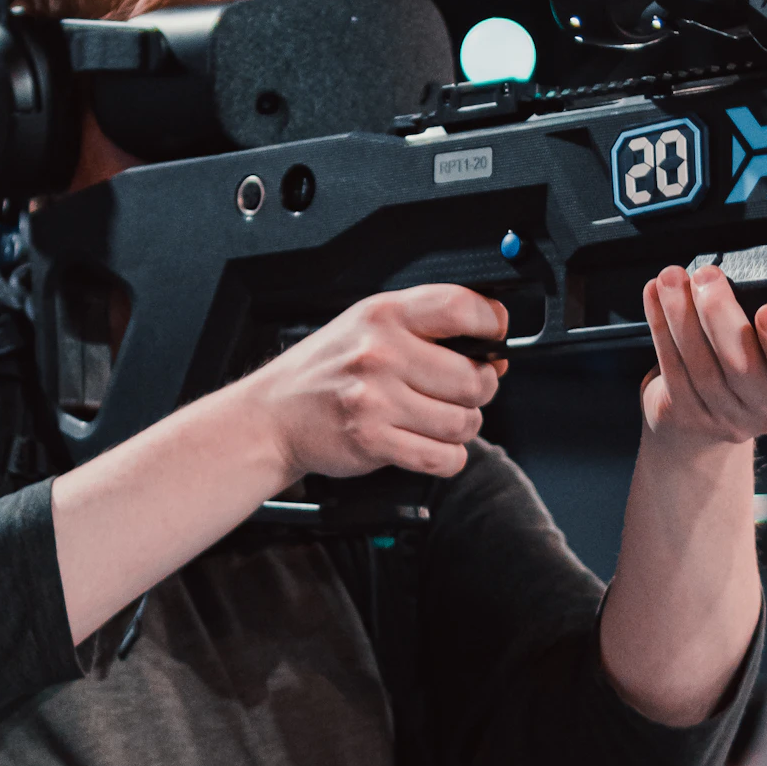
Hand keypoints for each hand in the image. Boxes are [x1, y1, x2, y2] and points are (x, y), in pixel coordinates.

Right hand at [245, 285, 508, 482]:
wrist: (272, 415)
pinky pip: (442, 458)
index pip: (461, 307)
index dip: (492, 324)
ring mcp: (375, 399)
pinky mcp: (373, 441)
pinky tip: (429, 445)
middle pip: (473, 378)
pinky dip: (446, 458)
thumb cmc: (325, 371)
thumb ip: (427, 330)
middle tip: (460, 393)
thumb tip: (494, 352)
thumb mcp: (368, 327)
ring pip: (463, 422)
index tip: (494, 339)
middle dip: (479, 391)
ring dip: (462, 428)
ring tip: (438, 420)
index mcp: (384, 315)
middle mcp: (380, 353)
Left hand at [641, 265, 766, 447]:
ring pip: (701, 367)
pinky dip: (660, 327)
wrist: (710, 422)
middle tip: (706, 276)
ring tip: (672, 279)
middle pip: (743, 367)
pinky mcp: (688, 415)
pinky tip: (656, 298)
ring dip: (681, 315)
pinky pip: (672, 370)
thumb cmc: (752, 366)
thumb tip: (752, 265)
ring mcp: (728, 419)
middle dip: (719, 314)